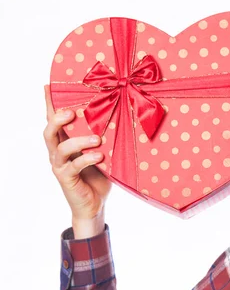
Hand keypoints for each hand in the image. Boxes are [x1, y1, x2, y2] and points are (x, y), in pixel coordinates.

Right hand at [43, 84, 111, 221]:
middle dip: (57, 119)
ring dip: (78, 141)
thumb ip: (103, 135)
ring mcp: (60, 166)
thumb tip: (121, 114)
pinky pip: (73, 166)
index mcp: (65, 141)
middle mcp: (58, 152)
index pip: (54, 119)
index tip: (50, 86)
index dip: (50, 103)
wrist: (96, 204)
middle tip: (72, 112)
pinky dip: (86, 159)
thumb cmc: (100, 174)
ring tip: (97, 138)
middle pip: (49, 131)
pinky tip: (99, 156)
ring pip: (60, 148)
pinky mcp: (66, 179)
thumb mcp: (103, 151)